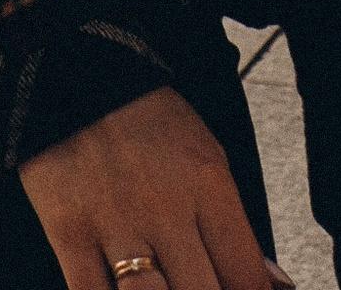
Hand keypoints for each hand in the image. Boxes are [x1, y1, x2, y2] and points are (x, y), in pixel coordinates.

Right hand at [20, 86, 285, 289]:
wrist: (77, 71)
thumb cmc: (150, 124)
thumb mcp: (207, 160)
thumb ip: (234, 228)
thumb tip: (272, 285)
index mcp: (207, 188)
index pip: (246, 278)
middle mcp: (165, 209)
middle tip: (200, 288)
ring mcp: (115, 223)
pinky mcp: (69, 232)